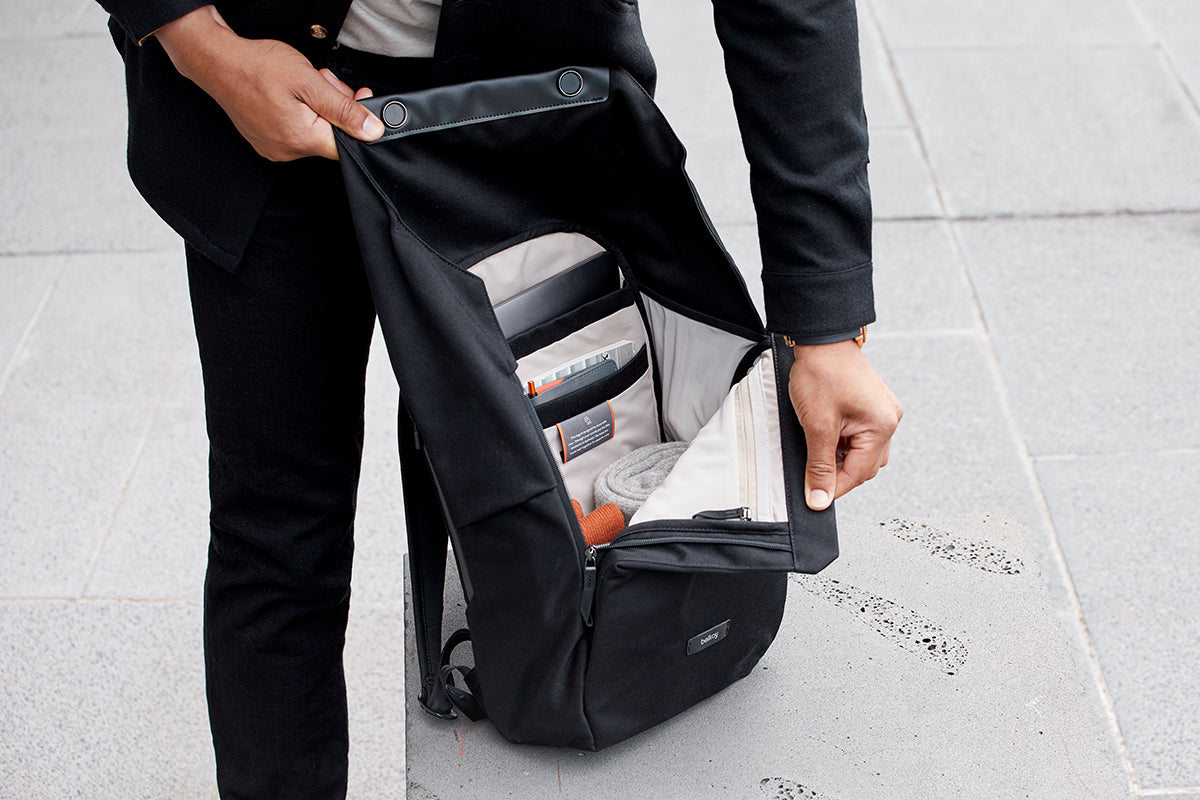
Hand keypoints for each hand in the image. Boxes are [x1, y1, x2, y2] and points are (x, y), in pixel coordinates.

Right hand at [154, 5, 382, 160]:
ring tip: (301, 84)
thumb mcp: (310, 82)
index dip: (357, 121)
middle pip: (329, 136)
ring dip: (316, 107)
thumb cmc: (258, 67)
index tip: (358, 99)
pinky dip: (299, 112)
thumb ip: (343, 109)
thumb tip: (371, 130)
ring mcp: (273, 147)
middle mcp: (287, 150)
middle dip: (334, 108)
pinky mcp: (264, 140)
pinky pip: (294, 130)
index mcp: (302, 140)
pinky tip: (289, 95)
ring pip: (312, 131)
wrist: (218, 61)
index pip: (346, 144)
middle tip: (323, 81)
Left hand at [788, 339, 901, 510]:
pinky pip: (862, 437)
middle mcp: (889, 421)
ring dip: (841, 457)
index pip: (859, 474)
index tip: (815, 497)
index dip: (834, 487)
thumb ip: (819, 466)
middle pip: (865, 467)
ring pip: (863, 453)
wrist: (822, 341)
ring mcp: (883, 412)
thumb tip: (820, 498)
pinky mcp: (873, 407)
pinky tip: (827, 432)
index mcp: (882, 426)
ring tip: (819, 443)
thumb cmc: (822, 373)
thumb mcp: (816, 425)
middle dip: (838, 472)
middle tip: (812, 468)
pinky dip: (844, 442)